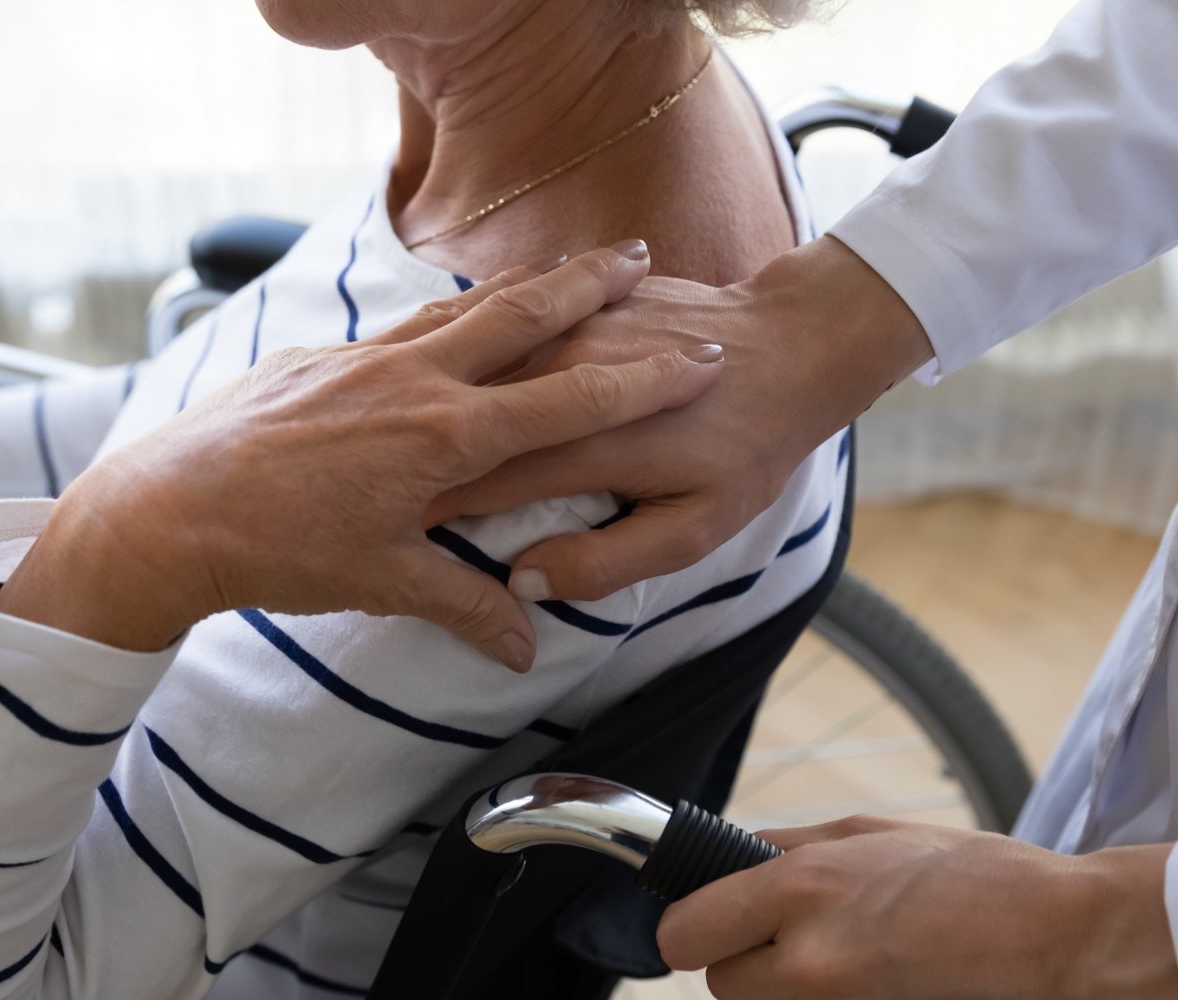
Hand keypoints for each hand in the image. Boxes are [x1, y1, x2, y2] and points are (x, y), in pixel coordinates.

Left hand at [0, 246, 724, 664]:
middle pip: (522, 316)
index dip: (641, 380)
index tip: (696, 357)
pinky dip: (447, 310)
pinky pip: (402, 321)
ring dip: (521, 287)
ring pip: (461, 306)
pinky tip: (454, 315)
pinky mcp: (319, 354)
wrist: (168, 511)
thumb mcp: (384, 584)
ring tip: (563, 271)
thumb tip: (525, 643)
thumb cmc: (279, 552)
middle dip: (589, 284)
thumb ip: (467, 606)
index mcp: (445, 435)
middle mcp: (413, 378)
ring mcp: (363, 355)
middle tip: (641, 256)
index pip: (569, 400)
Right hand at [432, 237, 934, 601]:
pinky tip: (459, 382)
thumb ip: (606, 562)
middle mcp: (565, 377)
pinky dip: (482, 362)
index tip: (396, 538)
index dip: (429, 515)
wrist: (791, 344)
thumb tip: (526, 582)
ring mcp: (569, 329)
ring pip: (477, 370)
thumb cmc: (746, 446)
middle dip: (423, 459)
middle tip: (386, 490)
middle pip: (465, 424)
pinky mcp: (577, 302)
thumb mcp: (693, 530)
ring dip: (443, 402)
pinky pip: (510, 333)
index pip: (479, 486)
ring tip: (408, 436)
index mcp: (586, 445)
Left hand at [657, 816, 1177, 999]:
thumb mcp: (867, 831)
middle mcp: (810, 958)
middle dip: (742, 959)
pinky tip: (868, 976)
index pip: (683, 932)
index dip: (696, 922)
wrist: (1059, 937)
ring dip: (782, 986)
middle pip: (716, 983)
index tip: (715, 915)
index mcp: (803, 888)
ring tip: (842, 955)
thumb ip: (783, 849)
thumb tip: (723, 858)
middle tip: (788, 937)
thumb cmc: (975, 877)